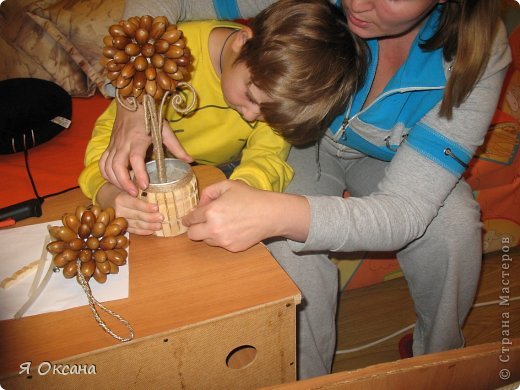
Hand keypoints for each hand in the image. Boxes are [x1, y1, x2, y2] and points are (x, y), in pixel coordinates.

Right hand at [96, 182, 163, 234]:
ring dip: (148, 226)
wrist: (105, 197)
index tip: (157, 207)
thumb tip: (154, 188)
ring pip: (136, 225)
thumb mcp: (127, 185)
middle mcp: (118, 210)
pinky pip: (132, 230)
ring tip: (159, 226)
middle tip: (161, 218)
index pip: (135, 204)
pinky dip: (142, 232)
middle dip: (150, 218)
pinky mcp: (119, 226)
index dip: (146, 207)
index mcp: (120, 198)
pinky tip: (151, 231)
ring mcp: (118, 220)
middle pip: (137, 216)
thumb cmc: (121, 189)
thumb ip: (138, 187)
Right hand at [99, 99, 193, 196]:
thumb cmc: (150, 117)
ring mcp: (114, 145)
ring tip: (127, 191)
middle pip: (117, 165)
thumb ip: (176, 147)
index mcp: (138, 139)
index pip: (136, 158)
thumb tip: (190, 160)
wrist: (132, 102)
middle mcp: (124, 143)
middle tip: (135, 194)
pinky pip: (102, 162)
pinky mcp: (109, 146)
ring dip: (115, 181)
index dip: (139, 173)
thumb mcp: (165, 130)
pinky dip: (106, 174)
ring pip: (107, 166)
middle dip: (124, 182)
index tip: (144, 185)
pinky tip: (115, 182)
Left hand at [182, 180, 309, 251]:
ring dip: (208, 233)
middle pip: (192, 235)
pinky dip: (222, 238)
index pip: (190, 219)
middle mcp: (214, 229)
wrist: (270, 214)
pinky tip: (233, 229)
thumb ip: (208, 192)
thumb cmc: (250, 197)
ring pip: (206, 240)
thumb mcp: (227, 185)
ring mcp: (223, 240)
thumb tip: (198, 205)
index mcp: (210, 212)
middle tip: (200, 223)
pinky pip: (220, 244)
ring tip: (222, 223)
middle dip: (193, 228)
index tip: (188, 218)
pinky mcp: (232, 248)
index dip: (188, 218)